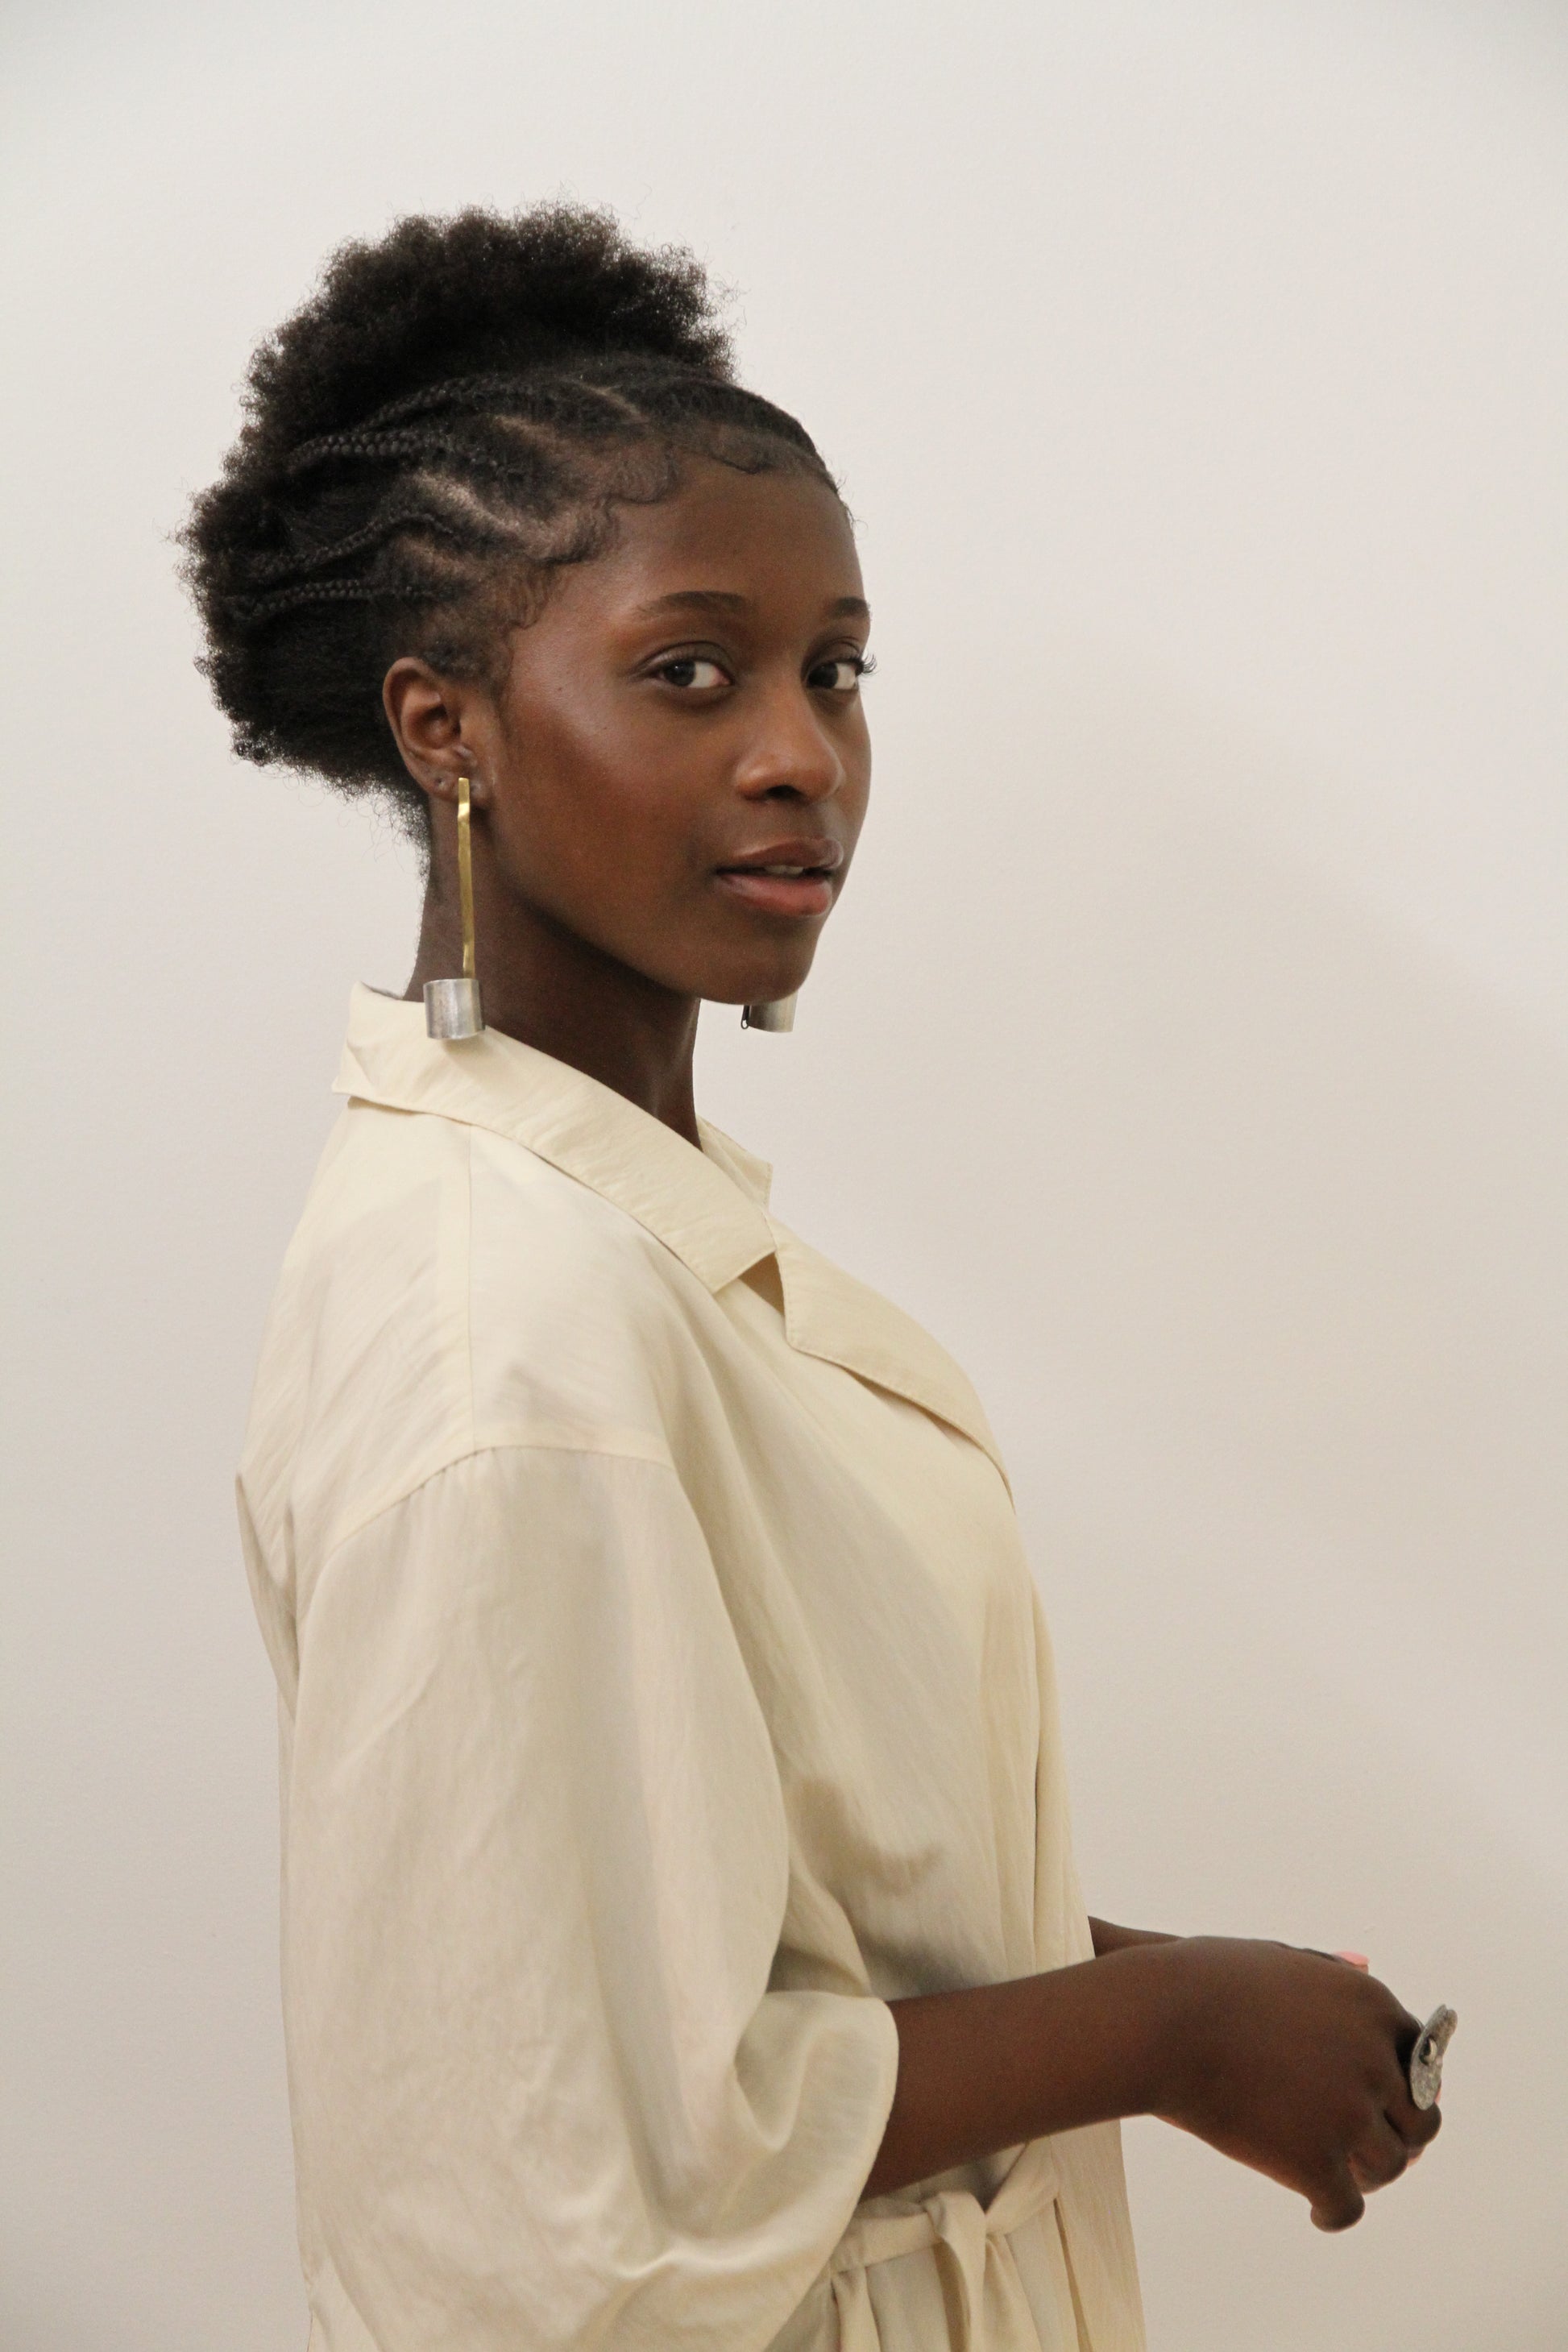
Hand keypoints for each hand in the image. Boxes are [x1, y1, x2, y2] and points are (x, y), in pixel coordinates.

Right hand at [1146, 1937, 1441, 2229]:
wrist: (1158, 2021)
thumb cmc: (1204, 1981)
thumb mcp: (1279, 1958)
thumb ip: (1329, 1969)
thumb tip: (1364, 1964)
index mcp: (1370, 2004)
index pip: (1420, 2059)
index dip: (1403, 2086)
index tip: (1383, 2102)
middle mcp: (1374, 2059)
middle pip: (1420, 2119)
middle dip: (1397, 2135)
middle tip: (1369, 2150)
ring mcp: (1348, 2113)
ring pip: (1389, 2166)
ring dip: (1369, 2176)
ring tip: (1343, 2180)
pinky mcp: (1316, 2162)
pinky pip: (1347, 2206)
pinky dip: (1335, 2213)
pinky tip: (1318, 2211)